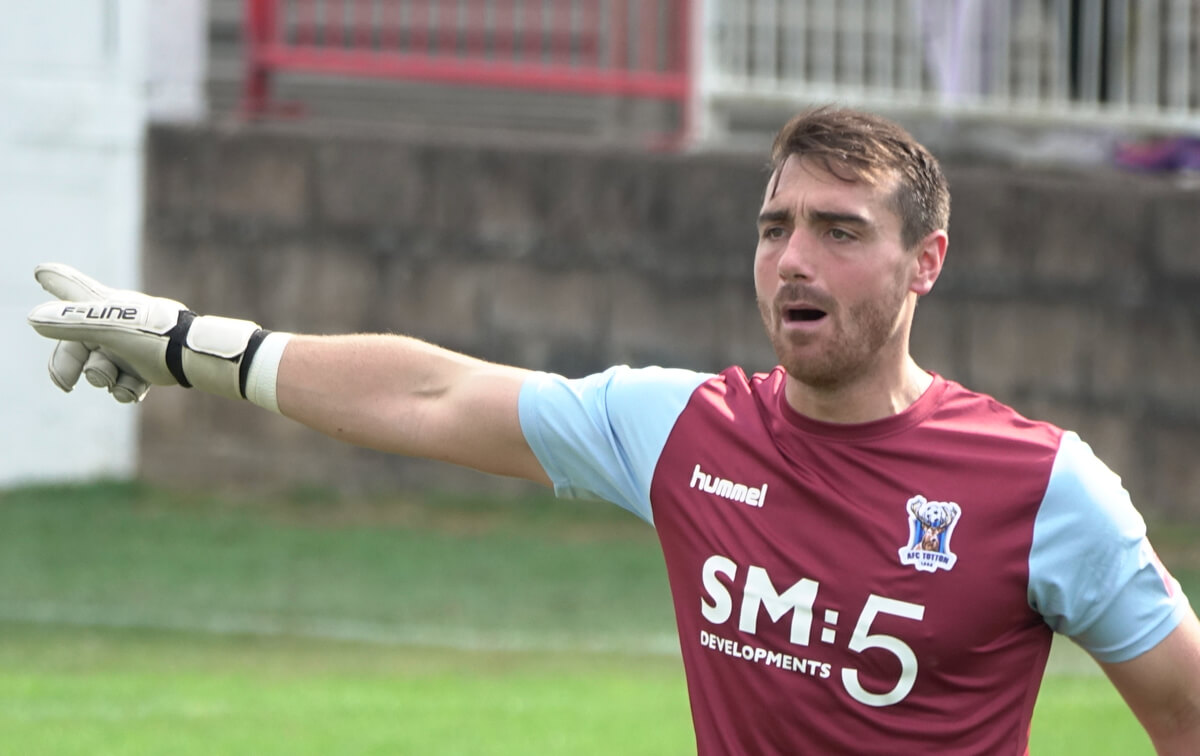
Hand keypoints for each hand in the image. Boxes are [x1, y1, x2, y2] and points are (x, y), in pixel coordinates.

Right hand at [27, 263, 263, 402]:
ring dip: (103, 379)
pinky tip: (136, 390)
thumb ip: (70, 323)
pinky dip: (126, 391)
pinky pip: (125, 385)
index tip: (42, 272)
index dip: (56, 283)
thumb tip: (34, 319)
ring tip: (114, 378)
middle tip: (65, 383)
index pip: (73, 291)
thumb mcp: (106, 328)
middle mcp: (115, 325)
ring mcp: (131, 347)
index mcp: (104, 307)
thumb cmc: (151, 335)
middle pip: (77, 346)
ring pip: (100, 370)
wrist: (192, 356)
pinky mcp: (147, 368)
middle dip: (68, 366)